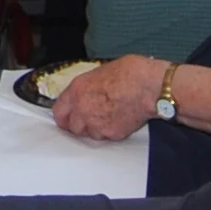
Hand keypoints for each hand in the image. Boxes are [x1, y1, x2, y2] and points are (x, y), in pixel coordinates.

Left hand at [53, 55, 169, 140]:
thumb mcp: (101, 72)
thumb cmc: (131, 72)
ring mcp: (96, 124)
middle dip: (80, 124)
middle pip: (72, 127)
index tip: (68, 117)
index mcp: (77, 90)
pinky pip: (106, 137)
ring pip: (89, 134)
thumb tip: (87, 92)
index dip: (64, 115)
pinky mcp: (111, 134)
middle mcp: (82, 109)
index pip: (59, 111)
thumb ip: (88, 86)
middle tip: (91, 118)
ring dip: (95, 129)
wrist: (150, 86)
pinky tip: (120, 120)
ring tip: (108, 117)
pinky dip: (110, 132)